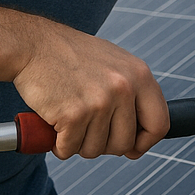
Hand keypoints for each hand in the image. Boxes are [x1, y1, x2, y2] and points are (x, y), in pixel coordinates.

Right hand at [12, 21, 169, 159]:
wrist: (34, 45)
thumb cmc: (72, 57)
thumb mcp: (116, 65)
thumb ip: (133, 94)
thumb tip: (143, 136)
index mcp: (140, 75)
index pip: (160, 123)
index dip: (146, 142)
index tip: (134, 148)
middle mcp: (125, 88)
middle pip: (125, 143)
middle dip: (105, 145)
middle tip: (88, 131)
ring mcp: (100, 102)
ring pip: (96, 149)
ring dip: (79, 143)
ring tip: (71, 121)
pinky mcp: (73, 115)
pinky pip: (70, 149)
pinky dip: (60, 145)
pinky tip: (55, 124)